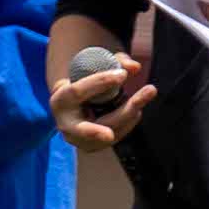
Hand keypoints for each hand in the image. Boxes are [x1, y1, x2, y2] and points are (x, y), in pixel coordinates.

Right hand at [53, 36, 152, 151]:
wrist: (75, 105)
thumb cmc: (84, 81)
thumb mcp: (93, 67)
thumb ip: (113, 62)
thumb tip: (135, 67)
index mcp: (60, 100)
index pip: (78, 92)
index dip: (100, 82)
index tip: (123, 75)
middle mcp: (66, 125)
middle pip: (88, 127)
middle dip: (107, 123)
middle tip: (132, 115)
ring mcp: (80, 140)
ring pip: (109, 131)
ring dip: (131, 113)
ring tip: (148, 92)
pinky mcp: (95, 146)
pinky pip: (117, 135)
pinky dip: (130, 121)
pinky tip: (138, 108)